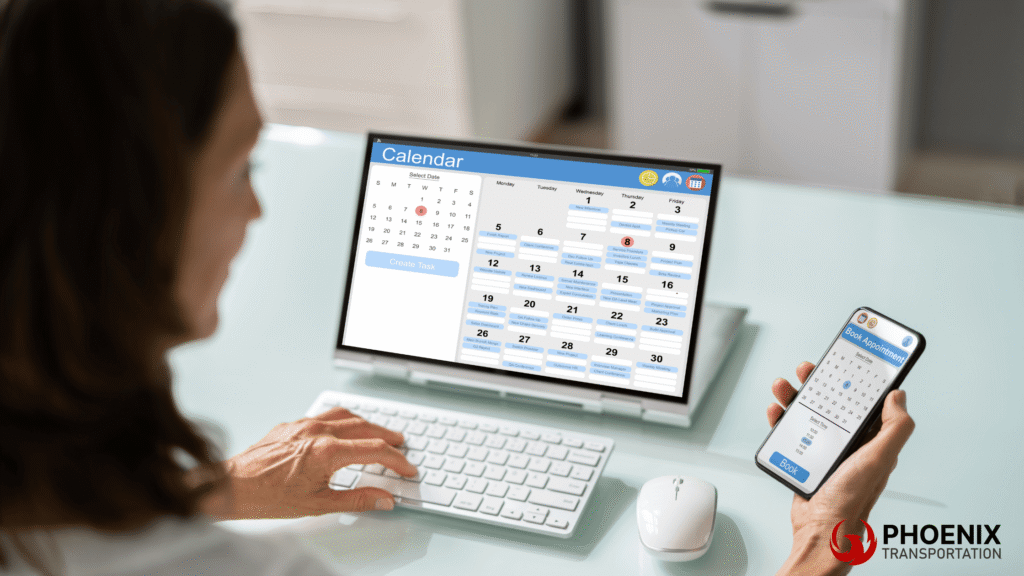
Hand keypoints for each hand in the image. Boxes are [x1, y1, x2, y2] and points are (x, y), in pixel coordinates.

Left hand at [202, 407, 416, 519]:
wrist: (233, 486)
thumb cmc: (267, 497)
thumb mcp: (318, 505)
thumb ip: (357, 500)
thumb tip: (384, 499)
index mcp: (327, 452)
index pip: (375, 451)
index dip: (397, 460)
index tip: (407, 468)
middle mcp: (318, 432)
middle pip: (366, 428)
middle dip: (387, 437)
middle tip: (401, 445)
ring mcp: (304, 425)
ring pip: (346, 416)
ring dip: (368, 424)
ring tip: (378, 433)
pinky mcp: (292, 424)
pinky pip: (325, 415)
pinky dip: (344, 420)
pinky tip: (345, 429)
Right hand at [769, 362, 914, 575]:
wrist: (820, 531)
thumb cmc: (851, 500)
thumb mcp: (879, 459)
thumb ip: (894, 428)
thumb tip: (899, 396)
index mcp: (871, 440)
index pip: (865, 401)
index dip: (857, 379)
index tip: (848, 359)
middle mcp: (849, 443)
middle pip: (832, 402)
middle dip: (818, 382)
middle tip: (808, 369)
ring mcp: (825, 450)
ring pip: (808, 413)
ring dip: (794, 397)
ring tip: (783, 387)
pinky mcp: (804, 458)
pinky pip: (791, 432)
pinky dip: (781, 419)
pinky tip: (776, 413)